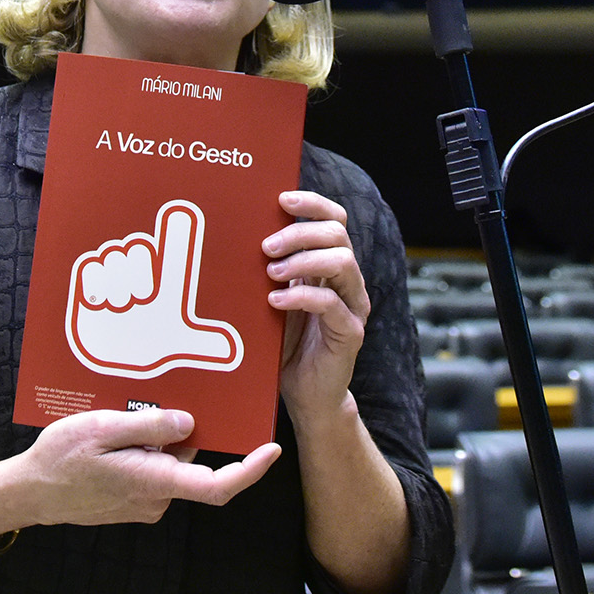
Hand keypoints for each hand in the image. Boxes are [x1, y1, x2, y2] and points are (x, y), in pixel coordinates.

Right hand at [13, 408, 279, 526]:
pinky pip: (151, 472)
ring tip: (120, 419)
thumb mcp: (101, 428)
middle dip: (181, 433)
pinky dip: (142, 453)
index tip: (271, 449)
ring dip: (155, 442)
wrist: (28, 494)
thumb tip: (191, 423)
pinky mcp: (131, 502)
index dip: (250, 470)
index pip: (217, 485)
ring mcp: (143, 504)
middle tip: (155, 402)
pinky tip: (113, 437)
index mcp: (154, 481)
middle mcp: (156, 499)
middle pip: (189, 462)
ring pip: (168, 465)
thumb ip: (149, 426)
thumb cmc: (60, 460)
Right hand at [67, 199, 242, 378]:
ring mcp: (113, 267)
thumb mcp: (176, 342)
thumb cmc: (145, 341)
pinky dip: (97, 286)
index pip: (173, 248)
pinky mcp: (88, 274)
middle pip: (138, 247)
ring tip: (121, 307)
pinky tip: (101, 305)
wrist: (110, 353)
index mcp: (164, 276)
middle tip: (140, 299)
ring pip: (115, 255)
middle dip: (139, 275)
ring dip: (118, 286)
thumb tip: (229, 347)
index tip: (180, 213)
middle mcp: (139, 265)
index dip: (177, 232)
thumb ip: (202, 342)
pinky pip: (92, 266)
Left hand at [264, 191, 367, 421]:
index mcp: (330, 268)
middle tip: (267, 247)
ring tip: (271, 273)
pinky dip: (301, 296)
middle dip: (299, 232)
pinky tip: (276, 302)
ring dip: (303, 260)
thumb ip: (270, 270)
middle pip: (338, 234)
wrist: (305, 395)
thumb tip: (240, 235)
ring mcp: (353, 306)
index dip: (313, 203)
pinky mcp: (350, 333)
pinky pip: (332, 304)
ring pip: (342, 262)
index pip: (335, 220)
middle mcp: (348, 282)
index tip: (282, 198)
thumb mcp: (273, 298)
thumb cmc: (285, 345)